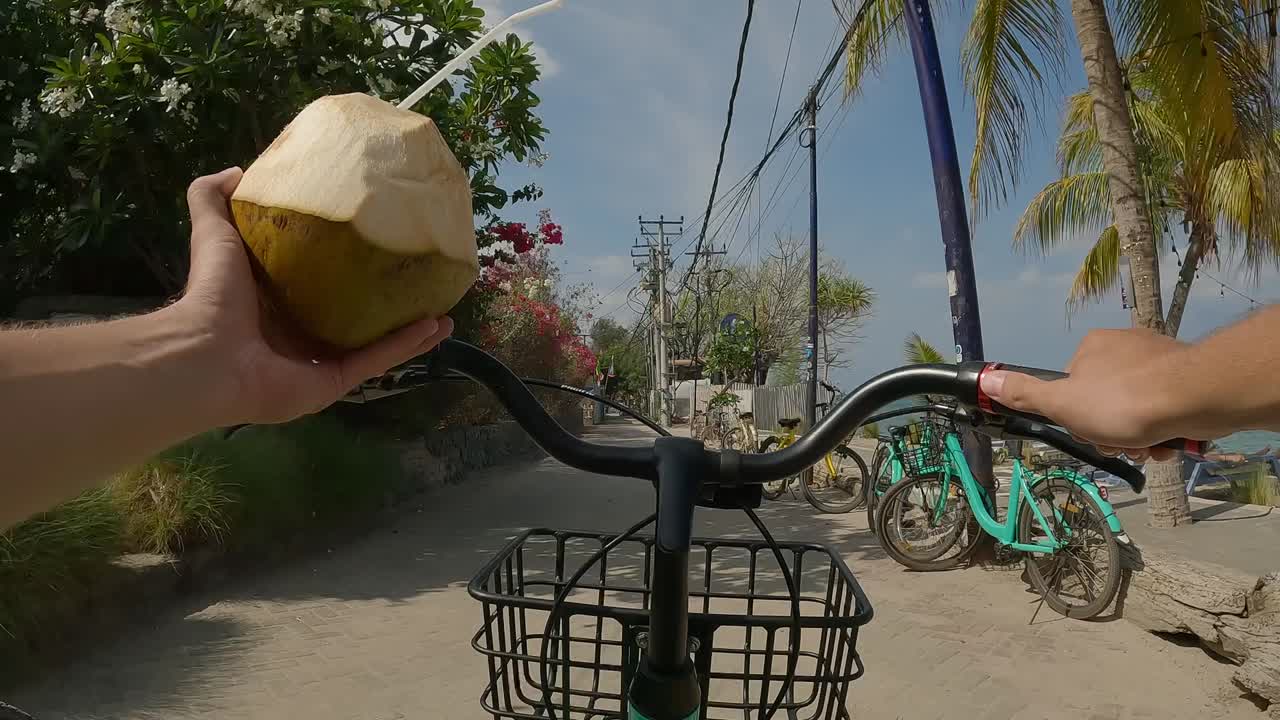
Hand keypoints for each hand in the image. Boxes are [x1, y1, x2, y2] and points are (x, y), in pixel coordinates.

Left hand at [176, 167, 453, 424]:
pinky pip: (375, 361)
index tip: (376, 250)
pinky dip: (405, 345)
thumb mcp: (214, 233)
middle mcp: (301, 339)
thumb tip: (237, 169)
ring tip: (443, 314)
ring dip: (411, 331)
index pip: (321, 290)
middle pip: (356, 322)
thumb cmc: (213, 293)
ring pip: (376, 345)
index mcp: (277, 309)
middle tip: (418, 283)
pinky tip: (434, 327)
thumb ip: (213, 198)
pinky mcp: (332, 383)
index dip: (349, 273)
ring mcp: (318, 365)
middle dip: (389, 307)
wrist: (207, 352)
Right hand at [978, 328, 1192, 462]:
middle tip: (1123, 443)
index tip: (1090, 432)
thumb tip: (986, 379)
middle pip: (1106, 400)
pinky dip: (1164, 430)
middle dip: (1113, 431)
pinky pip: (1166, 409)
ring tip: (1150, 445)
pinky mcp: (1189, 376)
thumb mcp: (1064, 403)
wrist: (1198, 396)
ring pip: (1137, 409)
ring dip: (1139, 436)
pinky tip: (1170, 440)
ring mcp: (1159, 360)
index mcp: (1092, 347)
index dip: (1078, 416)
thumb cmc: (1123, 401)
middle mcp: (1125, 346)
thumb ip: (1027, 394)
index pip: (1073, 388)